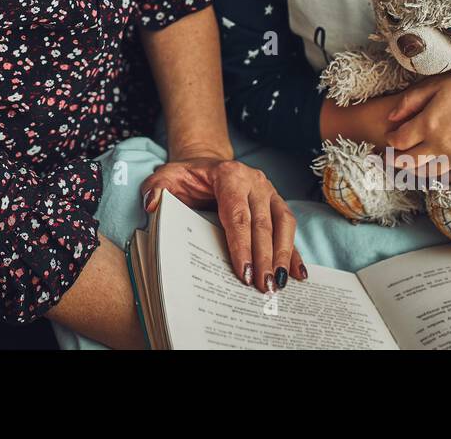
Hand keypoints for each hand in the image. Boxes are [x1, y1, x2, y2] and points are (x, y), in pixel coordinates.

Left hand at [139, 157, 305, 293]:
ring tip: (280, 284)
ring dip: (284, 255)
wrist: (206, 164)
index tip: (243, 272)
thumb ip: (157, 187)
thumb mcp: (167, 176)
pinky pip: (289, 227)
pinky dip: (294, 251)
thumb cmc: (188, 176)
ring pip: (283, 224)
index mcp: (229, 175)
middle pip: (262, 223)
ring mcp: (269, 191)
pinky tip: (298, 273)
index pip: (238, 214)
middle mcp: (255, 181)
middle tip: (264, 286)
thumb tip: (153, 204)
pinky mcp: (277, 203)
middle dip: (265, 258)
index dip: (242, 245)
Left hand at [384, 67, 450, 178]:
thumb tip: (391, 117)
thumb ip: (410, 101)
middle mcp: (442, 144)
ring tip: (409, 166)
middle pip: (409, 162)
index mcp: (429, 123)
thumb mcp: (436, 86)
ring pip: (428, 173)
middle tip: (391, 158)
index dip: (391, 141)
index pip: (399, 141)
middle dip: (397, 161)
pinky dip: (439, 176)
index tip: (390, 138)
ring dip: (415, 171)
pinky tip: (434, 170)